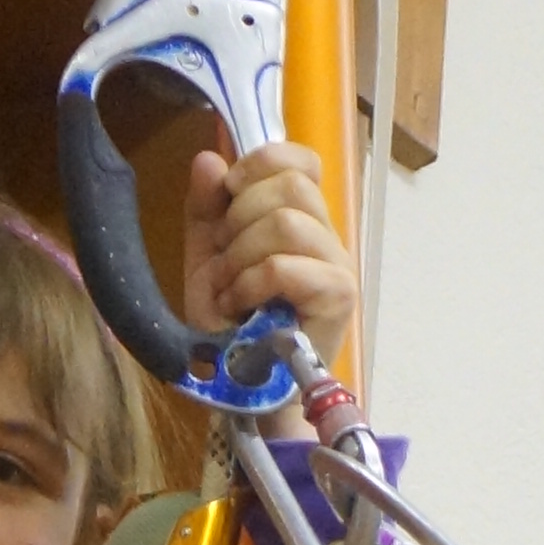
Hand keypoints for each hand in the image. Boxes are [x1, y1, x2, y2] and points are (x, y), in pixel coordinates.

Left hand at [184, 137, 356, 366]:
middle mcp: (327, 236)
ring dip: (241, 254)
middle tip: (224, 258)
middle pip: (292, 185)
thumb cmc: (233, 324)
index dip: (261, 163)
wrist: (246, 385)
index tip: (229, 193)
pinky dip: (249, 282)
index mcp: (301, 218)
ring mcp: (337, 266)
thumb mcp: (208, 256)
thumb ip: (206, 208)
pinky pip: (285, 266)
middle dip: (241, 216)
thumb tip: (210, 159)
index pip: (301, 160)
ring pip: (286, 223)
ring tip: (228, 286)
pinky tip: (238, 303)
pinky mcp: (338, 297)